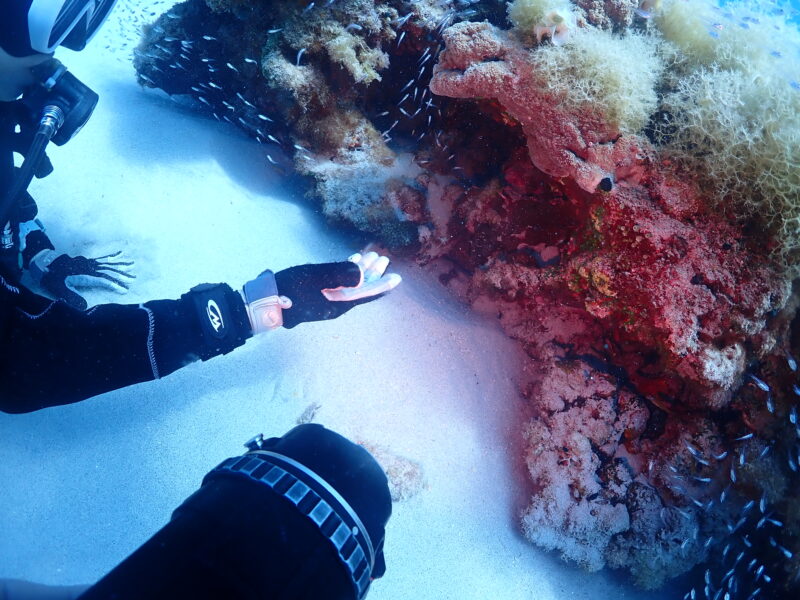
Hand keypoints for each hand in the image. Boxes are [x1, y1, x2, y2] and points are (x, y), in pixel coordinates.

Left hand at [33, 250, 134, 310]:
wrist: (42, 262)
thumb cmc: (51, 278)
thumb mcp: (58, 289)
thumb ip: (71, 298)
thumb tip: (85, 307)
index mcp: (84, 275)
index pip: (103, 280)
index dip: (114, 285)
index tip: (124, 289)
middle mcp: (89, 267)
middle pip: (108, 270)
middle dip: (121, 275)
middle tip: (133, 279)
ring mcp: (88, 262)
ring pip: (107, 263)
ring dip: (120, 265)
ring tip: (132, 265)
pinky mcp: (86, 260)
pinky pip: (102, 257)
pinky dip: (112, 256)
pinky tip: (120, 253)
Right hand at [244, 252, 400, 331]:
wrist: (264, 303)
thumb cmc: (289, 289)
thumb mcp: (316, 277)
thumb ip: (341, 274)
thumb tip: (364, 274)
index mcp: (340, 303)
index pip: (368, 294)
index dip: (384, 285)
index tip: (398, 278)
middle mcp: (337, 305)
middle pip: (363, 289)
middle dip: (375, 274)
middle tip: (384, 259)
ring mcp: (327, 302)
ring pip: (352, 286)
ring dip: (363, 272)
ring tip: (372, 257)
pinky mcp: (317, 297)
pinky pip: (340, 285)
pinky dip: (348, 274)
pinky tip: (348, 263)